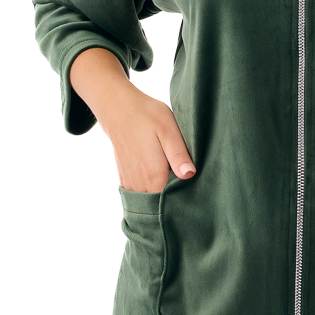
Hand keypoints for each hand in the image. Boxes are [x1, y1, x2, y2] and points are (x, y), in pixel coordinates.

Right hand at [68, 47, 195, 192]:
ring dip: (162, 200)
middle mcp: (140, 184)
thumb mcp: (169, 130)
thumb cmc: (147, 115)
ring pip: (149, 202)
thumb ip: (179, 155)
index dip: (184, 202)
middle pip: (160, 206)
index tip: (196, 196)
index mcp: (153, 175)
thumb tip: (190, 175)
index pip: (171, 203)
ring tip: (178, 188)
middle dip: (174, 204)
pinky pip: (140, 195)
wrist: (118, 107)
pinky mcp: (125, 178)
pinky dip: (150, 194)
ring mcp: (130, 182)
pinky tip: (162, 184)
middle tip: (190, 193)